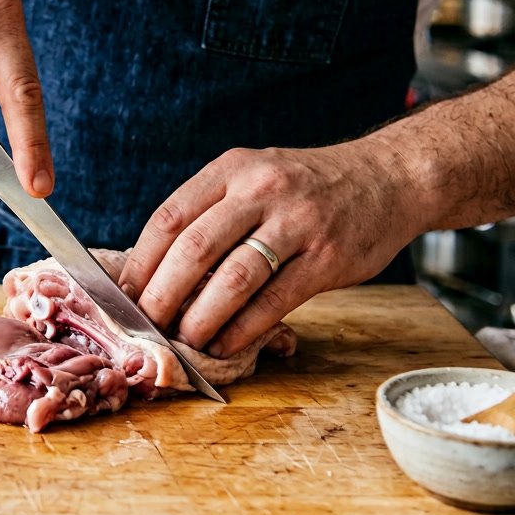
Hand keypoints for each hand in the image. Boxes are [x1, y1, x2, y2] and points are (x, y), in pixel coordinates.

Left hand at [118, 141, 424, 357]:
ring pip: (233, 278)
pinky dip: (243, 329)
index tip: (124, 296)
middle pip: (194, 250)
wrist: (390, 177)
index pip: (170, 218)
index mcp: (232, 170)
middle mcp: (261, 190)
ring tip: (185, 342)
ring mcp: (297, 222)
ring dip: (201, 319)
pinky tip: (226, 345)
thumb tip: (159, 273)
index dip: (142, 262)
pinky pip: (275, 300)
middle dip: (162, 297)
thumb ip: (213, 213)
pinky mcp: (328, 257)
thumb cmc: (308, 187)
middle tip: (147, 327)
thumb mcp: (255, 176)